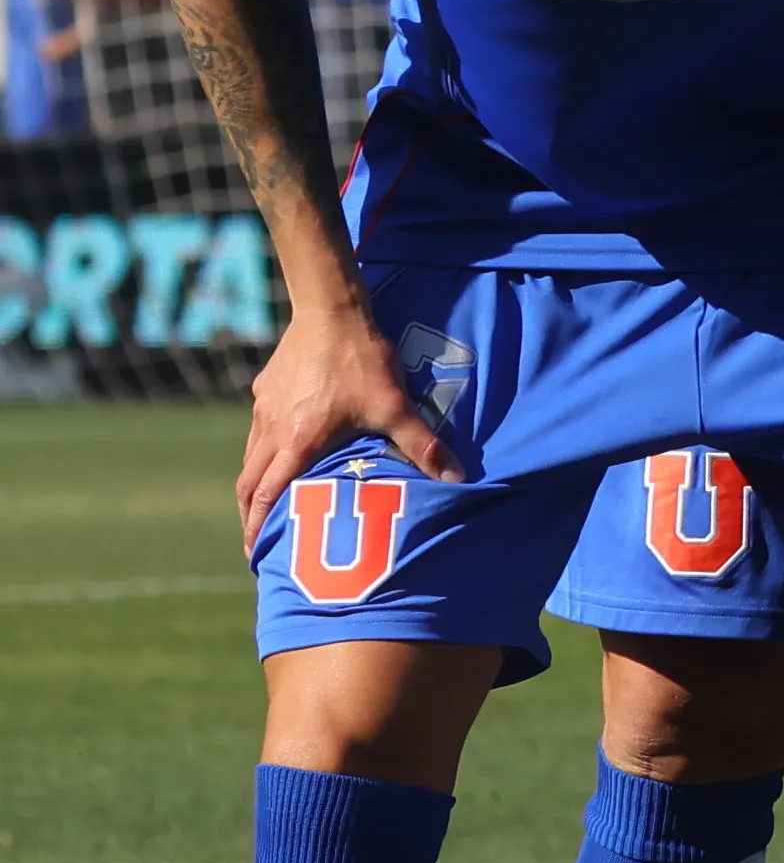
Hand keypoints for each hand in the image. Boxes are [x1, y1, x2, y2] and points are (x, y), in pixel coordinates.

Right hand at [232, 280, 451, 547]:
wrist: (331, 309)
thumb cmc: (360, 360)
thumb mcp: (395, 406)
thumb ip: (422, 445)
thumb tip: (456, 477)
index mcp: (295, 442)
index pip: (265, 496)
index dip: (257, 528)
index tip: (255, 553)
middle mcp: (270, 430)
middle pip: (248, 484)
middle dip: (250, 515)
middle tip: (256, 539)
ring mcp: (263, 409)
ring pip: (250, 457)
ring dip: (255, 485)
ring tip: (264, 504)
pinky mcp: (265, 390)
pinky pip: (257, 431)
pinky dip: (262, 453)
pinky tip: (281, 451)